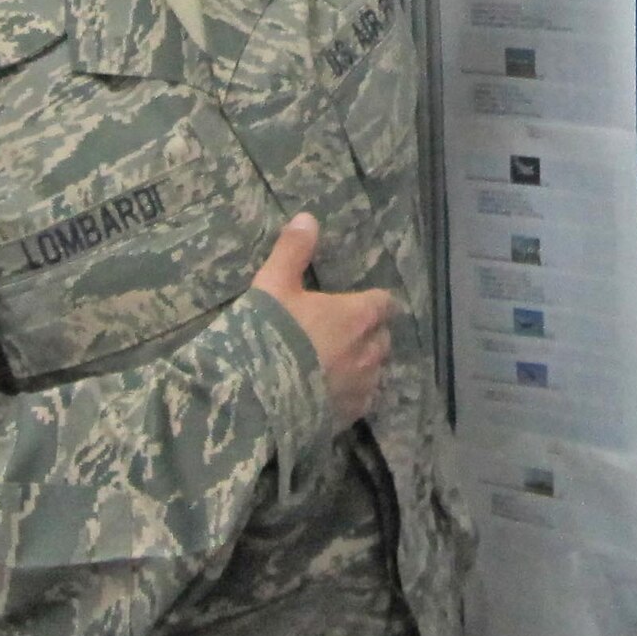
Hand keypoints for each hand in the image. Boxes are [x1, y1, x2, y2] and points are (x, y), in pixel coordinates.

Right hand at [253, 213, 391, 423]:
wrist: (253, 400)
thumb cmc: (268, 334)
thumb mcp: (273, 285)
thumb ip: (293, 251)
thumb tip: (308, 218)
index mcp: (356, 316)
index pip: (382, 303)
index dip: (373, 302)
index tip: (363, 302)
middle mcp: (367, 353)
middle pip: (382, 339)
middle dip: (369, 335)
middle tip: (346, 333)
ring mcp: (360, 388)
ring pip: (374, 372)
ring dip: (362, 366)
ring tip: (337, 366)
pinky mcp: (346, 417)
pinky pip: (359, 402)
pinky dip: (350, 395)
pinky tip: (329, 395)